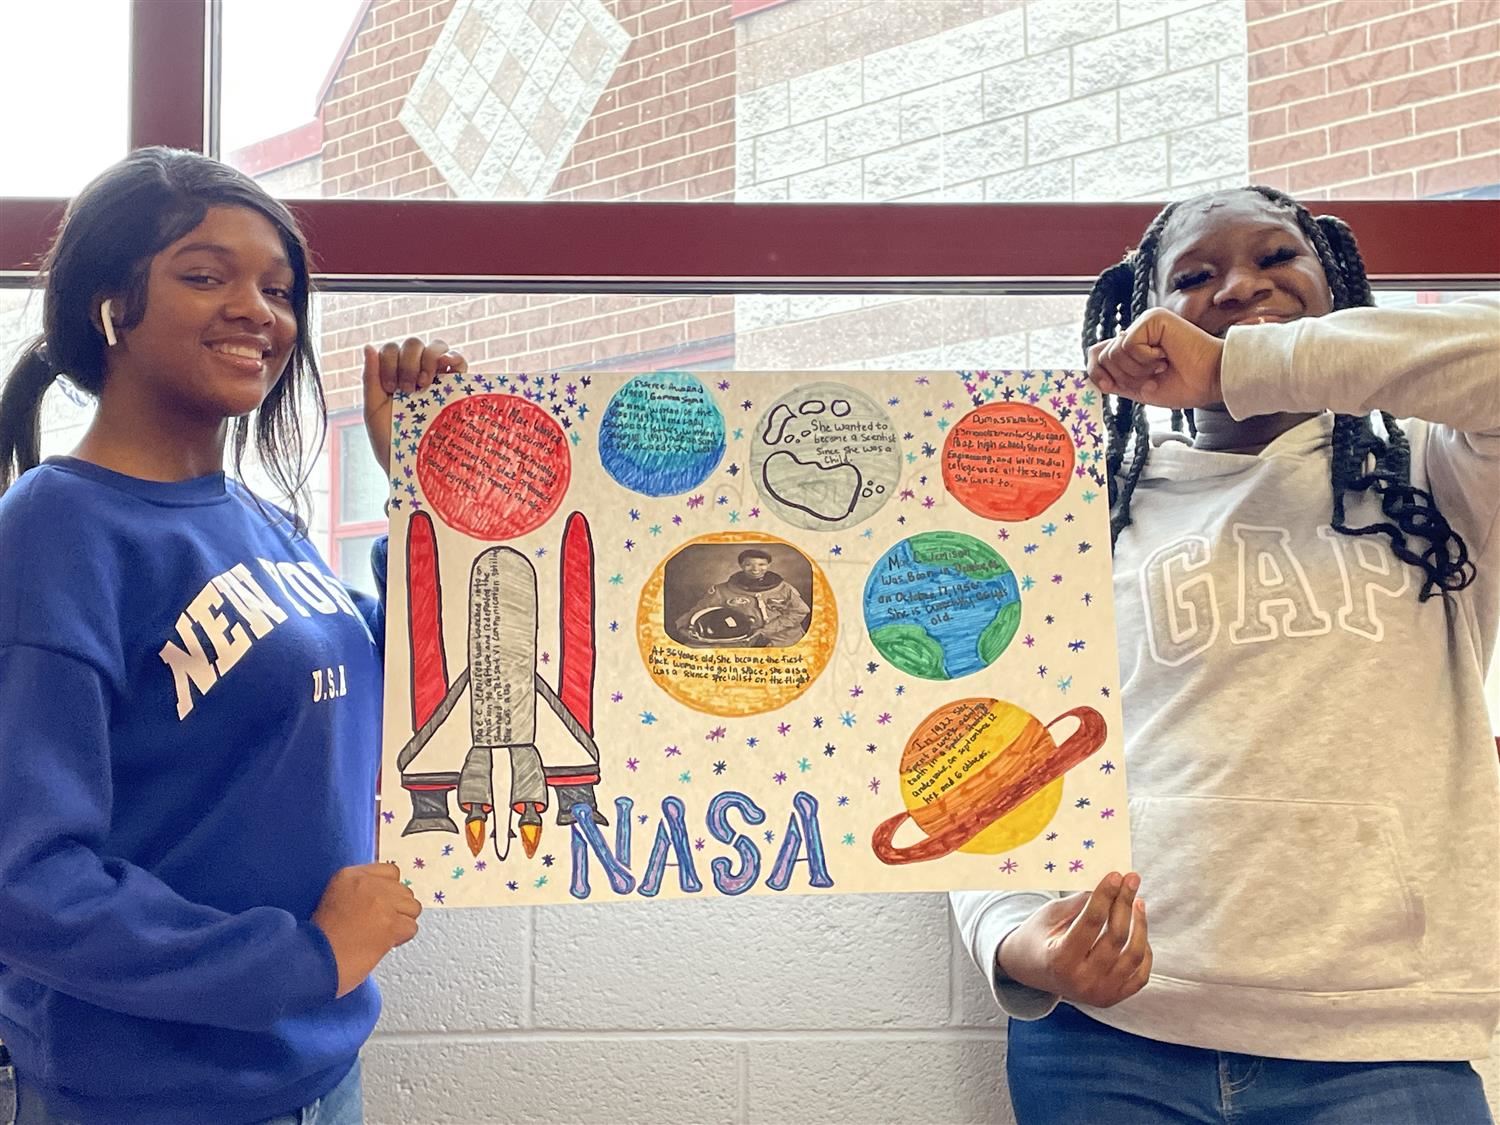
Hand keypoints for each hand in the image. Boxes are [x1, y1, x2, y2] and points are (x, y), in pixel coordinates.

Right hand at [311, 862, 422, 998]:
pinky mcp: (390, 923)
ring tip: (380, 935)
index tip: (380, 908)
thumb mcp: (333, 901)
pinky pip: (411, 927)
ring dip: (401, 923)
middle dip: (396, 909)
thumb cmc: (318, 940)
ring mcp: (380, 902)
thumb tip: (388, 899)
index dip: (390, 892)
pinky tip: (382, 944)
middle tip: (378, 926)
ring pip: (412, 908)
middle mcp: (367, 884)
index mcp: (348, 876)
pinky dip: (401, 938)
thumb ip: (359, 893)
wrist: (312, 961)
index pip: (390, 872)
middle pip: (404, 891)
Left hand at [362, 337, 467, 474]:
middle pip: (414, 343)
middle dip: (407, 362)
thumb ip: (370, 379)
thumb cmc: (391, 445)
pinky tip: (445, 371)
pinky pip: (460, 361)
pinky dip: (454, 358)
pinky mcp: (458, 390)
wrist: (414, 471)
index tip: (390, 388)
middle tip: (408, 390)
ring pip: (436, 346)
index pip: (392, 349)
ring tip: (424, 385)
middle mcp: (417, 374)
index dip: (389, 362)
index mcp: (395, 377)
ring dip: (427, 359)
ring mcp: (439, 381)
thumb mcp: (373, 412)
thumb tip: (368, 345)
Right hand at [997, 871, 1150, 1007]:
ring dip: (1140, 925)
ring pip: (1134, 955)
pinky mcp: (1113, 998)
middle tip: (1132, 879)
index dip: (1106, 895)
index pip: (1091, 922)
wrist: (1031, 970)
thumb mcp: (1050, 915)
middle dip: (1125, 903)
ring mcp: (1100, 993)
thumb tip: (1111, 885)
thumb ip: (1080, 903)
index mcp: (1060, 959)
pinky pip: (1140, 973)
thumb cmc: (1039, 936)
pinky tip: (1138, 930)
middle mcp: (1081, 980)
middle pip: (1115, 937)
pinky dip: (1144, 950)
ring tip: (1138, 902)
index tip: (1117, 875)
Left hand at [1087, 308, 1223, 409]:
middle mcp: (1136, 332)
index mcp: (1133, 347)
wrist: (1209, 381)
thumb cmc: (1183, 385)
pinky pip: (1128, 345)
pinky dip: (1144, 359)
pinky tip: (1164, 357)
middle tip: (1151, 378)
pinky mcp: (1152, 319)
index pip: (1097, 354)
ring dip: (1137, 370)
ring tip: (1161, 367)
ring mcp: (1144, 324)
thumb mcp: (1140, 388)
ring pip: (1114, 353)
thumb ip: (1116, 381)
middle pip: (1102, 357)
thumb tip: (1092, 376)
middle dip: (1124, 377)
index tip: (1110, 387)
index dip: (1096, 372)